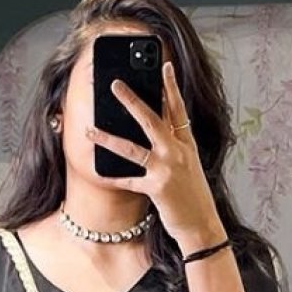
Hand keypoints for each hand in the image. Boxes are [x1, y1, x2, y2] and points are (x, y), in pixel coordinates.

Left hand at [85, 59, 223, 245]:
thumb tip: (157, 132)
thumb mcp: (189, 167)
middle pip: (151, 120)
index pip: (178, 109)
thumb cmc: (194, 198)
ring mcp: (166, 169)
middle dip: (131, 100)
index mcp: (187, 145)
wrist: (202, 225)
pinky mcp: (156, 188)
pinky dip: (112, 178)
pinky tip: (98, 173)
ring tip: (89, 130)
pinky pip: (128, 180)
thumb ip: (175, 147)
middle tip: (115, 84)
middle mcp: (177, 152)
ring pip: (132, 148)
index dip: (172, 86)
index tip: (165, 66)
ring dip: (108, 138)